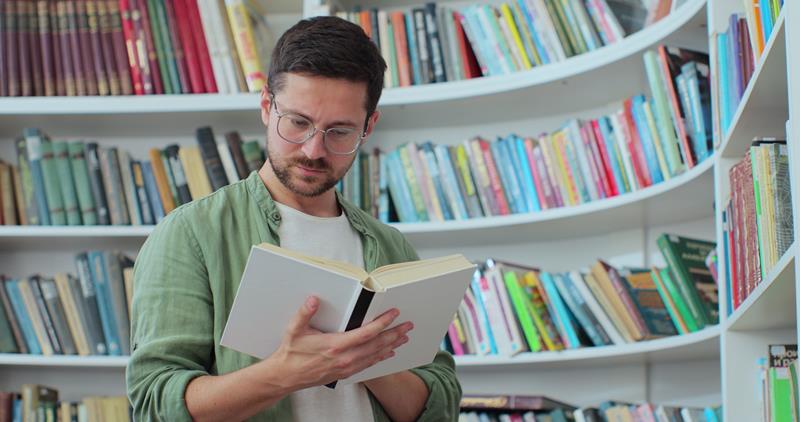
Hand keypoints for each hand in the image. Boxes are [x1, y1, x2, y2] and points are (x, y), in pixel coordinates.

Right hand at [257, 296, 413, 390]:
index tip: (393, 314)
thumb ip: (305, 313)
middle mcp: (344, 358)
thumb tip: (313, 300)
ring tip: (403, 337)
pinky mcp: (344, 373)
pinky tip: (388, 353)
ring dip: (391, 346)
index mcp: (335, 346)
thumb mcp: (294, 330)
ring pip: (374, 356)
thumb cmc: (291, 353)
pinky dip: (380, 357)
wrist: (285, 376)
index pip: (366, 333)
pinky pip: (368, 365)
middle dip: (394, 334)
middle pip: (376, 345)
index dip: (382, 323)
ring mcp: (346, 367)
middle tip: (408, 326)